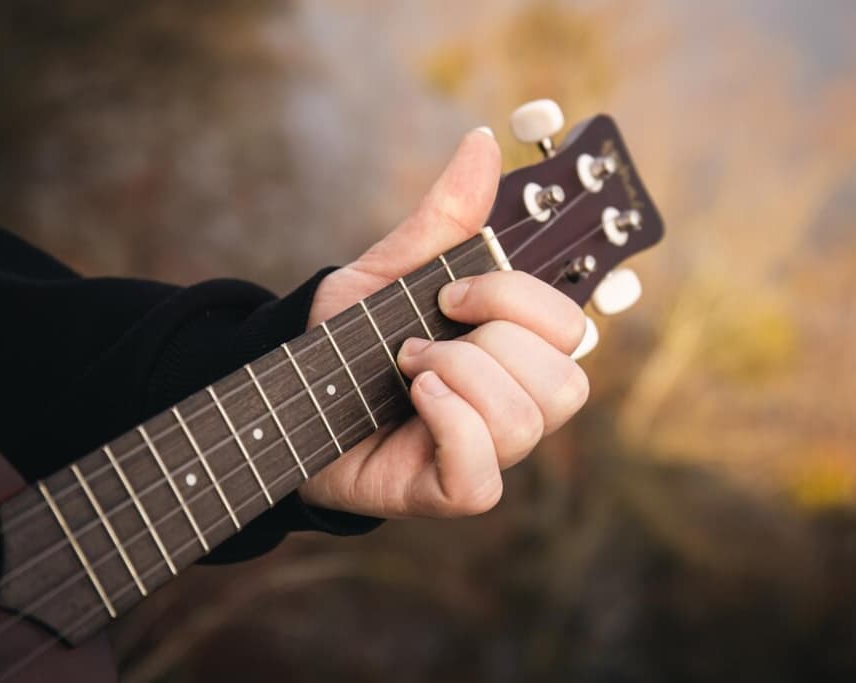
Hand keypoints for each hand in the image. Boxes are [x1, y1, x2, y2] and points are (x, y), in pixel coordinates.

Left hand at [300, 128, 588, 517]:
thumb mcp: (390, 270)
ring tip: (407, 370)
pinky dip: (450, 426)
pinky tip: (413, 403)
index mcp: (513, 351)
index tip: (450, 292)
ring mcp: (488, 453)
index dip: (517, 300)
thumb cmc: (346, 342)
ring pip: (528, 421)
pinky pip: (485, 477)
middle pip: (566, 381)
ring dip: (457, 378)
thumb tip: (481, 144)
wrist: (286, 399)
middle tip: (419, 339)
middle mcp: (514, 402)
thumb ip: (442, 218)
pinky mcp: (451, 492)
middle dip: (487, 343)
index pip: (570, 329)